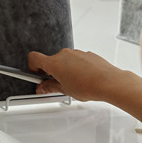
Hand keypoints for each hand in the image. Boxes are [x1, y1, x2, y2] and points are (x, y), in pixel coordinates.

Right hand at [27, 49, 141, 120]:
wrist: (109, 82)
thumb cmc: (89, 85)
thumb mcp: (65, 90)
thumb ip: (50, 87)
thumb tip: (43, 87)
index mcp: (55, 62)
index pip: (34, 58)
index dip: (32, 67)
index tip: (36, 75)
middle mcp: (64, 54)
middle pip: (50, 61)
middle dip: (51, 72)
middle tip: (55, 85)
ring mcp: (77, 53)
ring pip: (64, 61)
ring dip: (64, 70)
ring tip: (72, 85)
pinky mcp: (87, 54)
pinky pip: (76, 60)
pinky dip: (76, 68)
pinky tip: (82, 80)